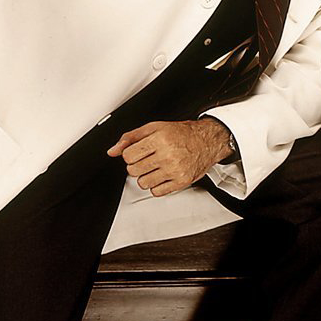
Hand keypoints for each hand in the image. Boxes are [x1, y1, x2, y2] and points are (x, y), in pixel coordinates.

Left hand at [107, 118, 233, 196]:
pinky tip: (163, 175)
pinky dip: (157, 186)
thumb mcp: (155, 127)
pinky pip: (157, 192)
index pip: (128, 156)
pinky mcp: (181, 182)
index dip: (130, 154)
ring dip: (146, 176)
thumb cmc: (182, 133)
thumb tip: (113, 150)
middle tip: (148, 159)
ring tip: (156, 167)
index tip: (137, 152)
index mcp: (160, 140)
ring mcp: (175, 170)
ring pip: (143, 183)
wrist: (207, 141)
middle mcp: (168, 156)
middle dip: (137, 165)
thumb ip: (131, 138)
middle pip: (133, 170)